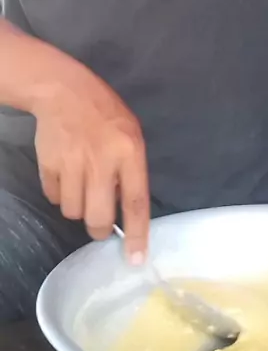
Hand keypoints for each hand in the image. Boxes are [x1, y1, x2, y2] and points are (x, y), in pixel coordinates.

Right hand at [32, 65, 149, 262]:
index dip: (137, 234)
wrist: (64, 91)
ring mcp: (72, 164)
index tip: (136, 259)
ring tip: (82, 188)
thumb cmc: (106, 114)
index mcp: (129, 152)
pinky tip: (66, 176)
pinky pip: (54, 198)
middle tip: (101, 225)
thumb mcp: (131, 135)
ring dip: (78, 208)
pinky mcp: (48, 165)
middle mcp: (101, 161)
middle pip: (98, 218)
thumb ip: (130, 170)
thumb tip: (123, 208)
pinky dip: (60, 194)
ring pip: (73, 212)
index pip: (135, 202)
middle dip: (100, 230)